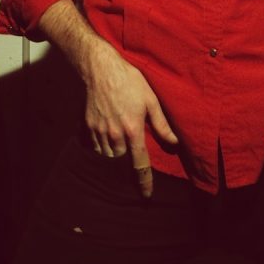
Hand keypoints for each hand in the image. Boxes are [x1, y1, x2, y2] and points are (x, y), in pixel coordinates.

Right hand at [83, 41, 177, 197]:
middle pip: (122, 161)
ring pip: (108, 156)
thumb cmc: (129, 81)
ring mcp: (100, 132)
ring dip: (114, 156)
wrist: (101, 68)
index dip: (144, 183)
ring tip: (120, 148)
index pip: (140, 165)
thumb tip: (174, 142)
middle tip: (132, 156)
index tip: (147, 196)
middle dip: (128, 163)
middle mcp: (116, 135)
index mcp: (133, 130)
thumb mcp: (150, 99)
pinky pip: (95, 147)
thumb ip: (162, 123)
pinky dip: (102, 148)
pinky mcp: (89, 127)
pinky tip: (107, 139)